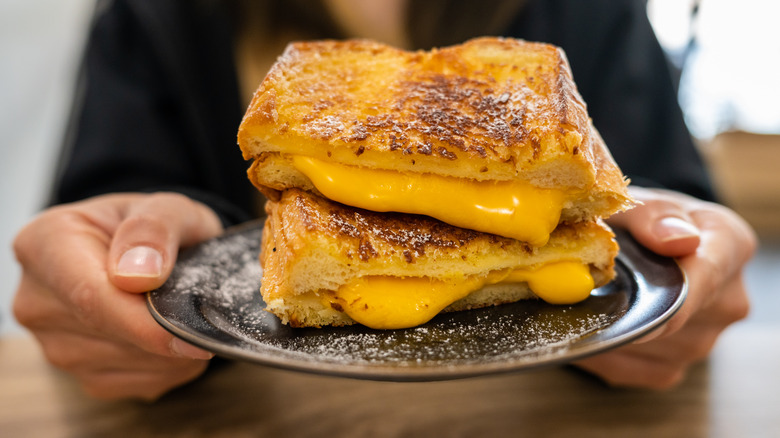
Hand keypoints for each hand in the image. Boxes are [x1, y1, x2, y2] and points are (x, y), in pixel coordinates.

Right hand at [13, 193, 222, 399]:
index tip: (194, 333)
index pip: (90, 297)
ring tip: (185, 311)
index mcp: (45, 244)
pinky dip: (172, 366)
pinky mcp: (82, 374)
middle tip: (206, 306)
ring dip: (174, 350)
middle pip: (111, 334)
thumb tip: (139, 274)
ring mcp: (54, 343)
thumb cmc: (156, 228)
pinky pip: (140, 383)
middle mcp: (37, 300)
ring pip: (130, 363)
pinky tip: (174, 336)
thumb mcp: (167, 207)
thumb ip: (154, 228)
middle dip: (168, 329)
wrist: (150, 253)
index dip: (146, 322)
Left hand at [574, 187, 755, 388]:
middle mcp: (727, 300)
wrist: (633, 247)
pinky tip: (587, 327)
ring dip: (608, 329)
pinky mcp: (671, 366)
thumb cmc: (640, 222)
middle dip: (624, 304)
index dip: (668, 290)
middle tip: (581, 289)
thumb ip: (654, 215)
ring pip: (647, 348)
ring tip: (587, 300)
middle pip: (672, 318)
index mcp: (731, 246)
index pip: (705, 275)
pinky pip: (630, 369)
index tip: (635, 298)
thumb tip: (676, 240)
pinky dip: (600, 352)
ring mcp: (703, 340)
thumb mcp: (641, 203)